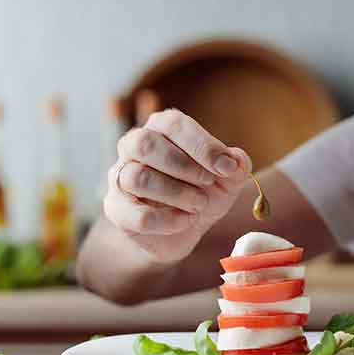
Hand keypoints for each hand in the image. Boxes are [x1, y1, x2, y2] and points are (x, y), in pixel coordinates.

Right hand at [104, 109, 251, 263]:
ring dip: (177, 194)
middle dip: (184, 166)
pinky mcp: (116, 209)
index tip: (228, 167)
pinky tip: (185, 221)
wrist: (183, 231)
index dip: (203, 145)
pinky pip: (137, 215)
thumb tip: (236, 160)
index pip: (173, 123)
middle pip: (145, 144)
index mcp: (162, 129)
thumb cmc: (202, 193)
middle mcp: (134, 147)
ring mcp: (120, 177)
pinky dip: (168, 221)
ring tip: (198, 205)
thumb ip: (236, 166)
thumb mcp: (227, 179)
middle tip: (208, 183)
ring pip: (137, 178)